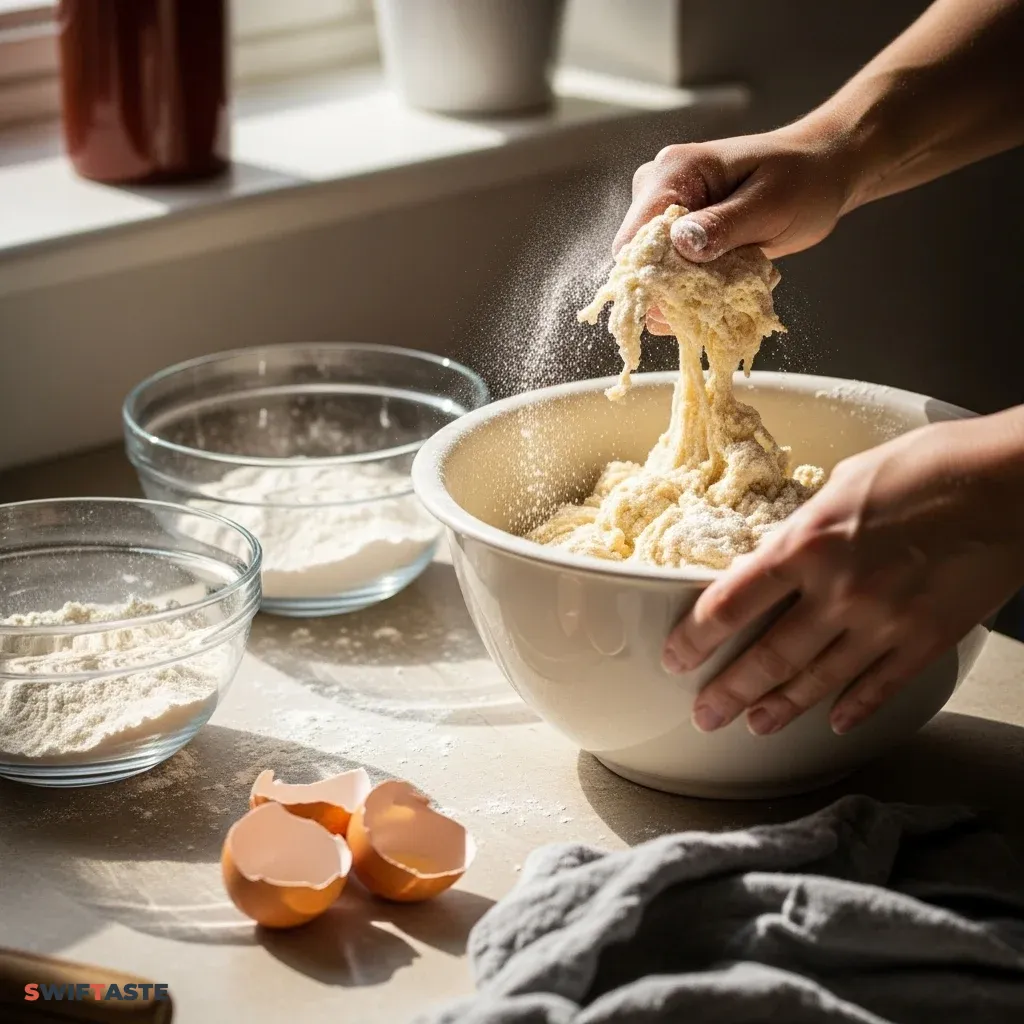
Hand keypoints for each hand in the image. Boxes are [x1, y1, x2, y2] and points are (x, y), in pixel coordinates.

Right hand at [614, 120, 858, 333]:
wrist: (822, 173)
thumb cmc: (804, 179)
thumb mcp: (770, 203)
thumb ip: (724, 225)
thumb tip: (681, 244)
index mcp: (673, 173)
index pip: (634, 237)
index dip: (649, 275)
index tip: (683, 299)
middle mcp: (659, 192)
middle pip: (639, 261)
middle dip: (671, 289)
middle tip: (717, 298)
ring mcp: (668, 217)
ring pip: (655, 275)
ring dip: (687, 294)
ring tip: (729, 288)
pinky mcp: (680, 238)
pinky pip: (673, 277)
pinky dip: (697, 292)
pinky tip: (727, 287)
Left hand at [662, 408, 1023, 735]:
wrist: (1011, 481)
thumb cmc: (931, 465)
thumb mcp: (844, 483)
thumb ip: (806, 528)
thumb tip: (779, 553)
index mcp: (808, 544)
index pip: (730, 603)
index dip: (695, 637)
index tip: (677, 656)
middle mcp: (839, 592)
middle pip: (767, 656)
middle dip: (729, 691)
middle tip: (705, 713)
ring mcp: (885, 623)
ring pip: (818, 681)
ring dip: (780, 708)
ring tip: (754, 725)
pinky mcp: (928, 640)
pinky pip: (881, 686)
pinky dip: (854, 708)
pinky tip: (834, 723)